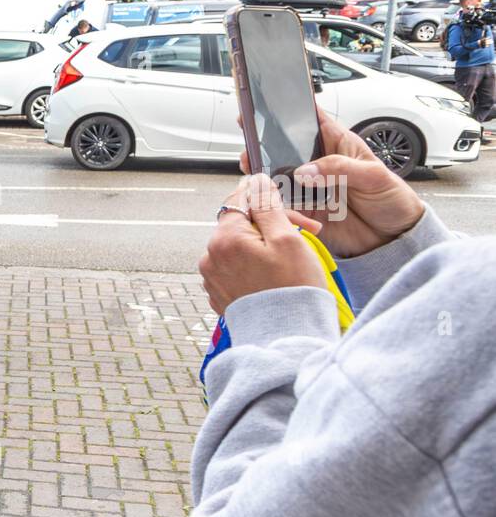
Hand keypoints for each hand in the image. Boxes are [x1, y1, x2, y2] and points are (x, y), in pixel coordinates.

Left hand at [199, 175, 327, 316]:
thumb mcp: (286, 238)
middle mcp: (210, 257)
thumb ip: (267, 205)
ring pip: (239, 246)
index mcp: (224, 240)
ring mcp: (212, 277)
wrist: (288, 336)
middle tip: (305, 233)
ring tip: (292, 258)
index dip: (267, 200)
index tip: (288, 210)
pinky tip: (276, 275)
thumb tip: (255, 181)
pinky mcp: (219, 293)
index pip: (239, 199)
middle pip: (240, 224)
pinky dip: (255, 265)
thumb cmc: (292, 289)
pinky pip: (236, 268)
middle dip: (271, 224)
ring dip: (265, 245)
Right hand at [240, 109, 424, 258]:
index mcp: (338, 145)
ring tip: (253, 172)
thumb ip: (340, 168)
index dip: (291, 111)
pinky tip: (267, 200)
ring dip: (264, 175)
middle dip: (265, 145)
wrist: (391, 239)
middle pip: (285, 148)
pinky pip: (282, 205)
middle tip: (251, 145)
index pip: (313, 121)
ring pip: (278, 176)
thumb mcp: (374, 176)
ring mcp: (310, 188)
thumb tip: (305, 170)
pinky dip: (272, 203)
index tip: (269, 105)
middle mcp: (320, 165)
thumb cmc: (392, 200)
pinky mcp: (304, 211)